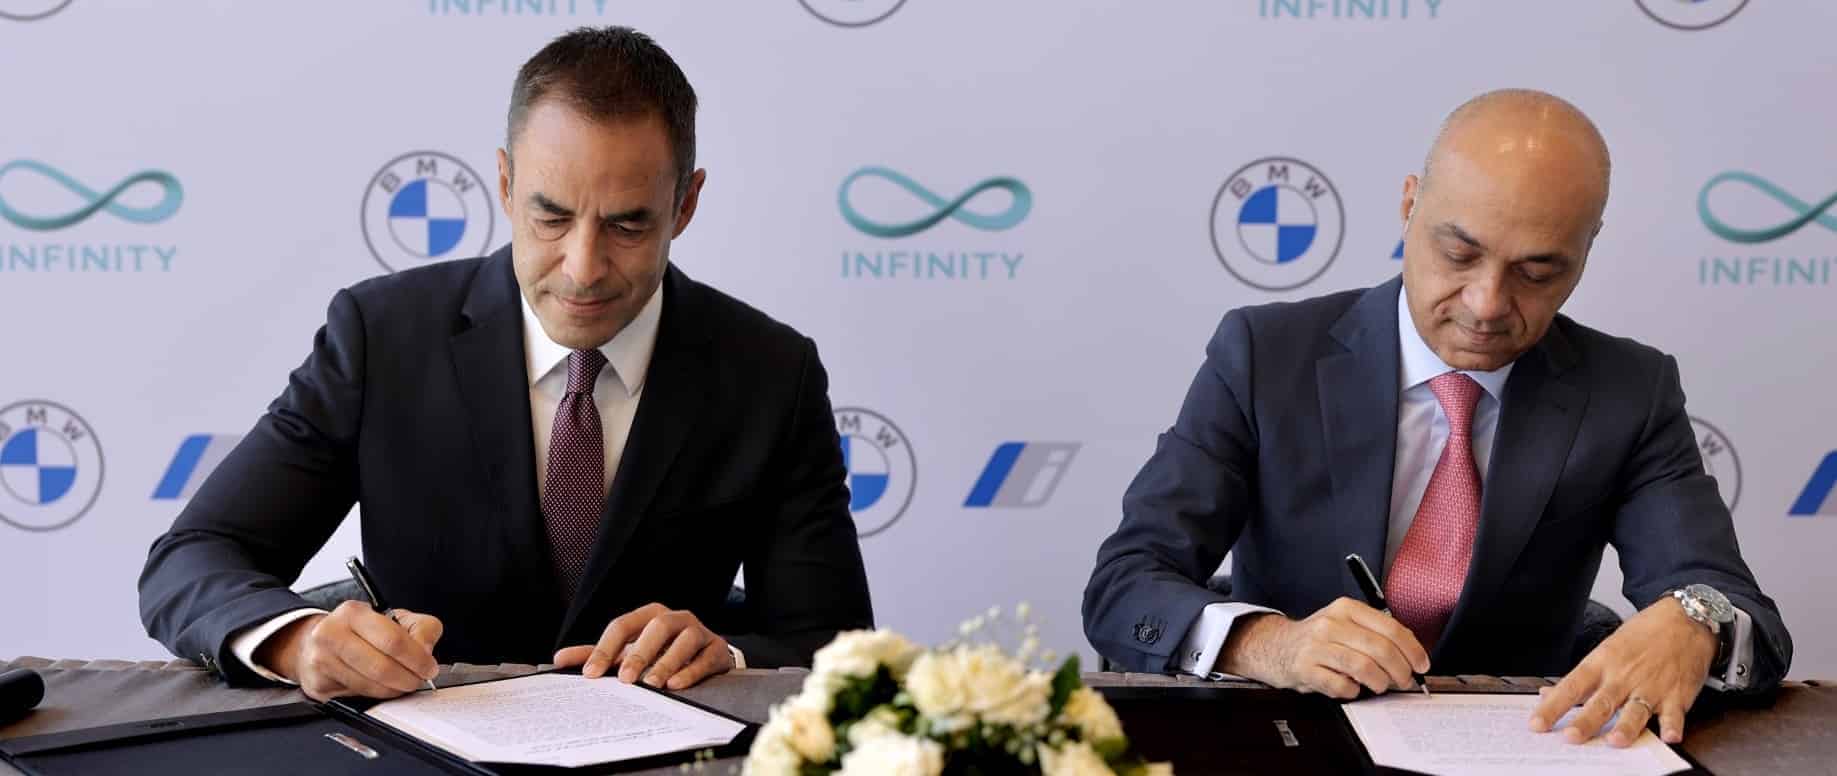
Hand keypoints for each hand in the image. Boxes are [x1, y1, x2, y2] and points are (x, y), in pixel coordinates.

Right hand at [257, 601, 442, 701]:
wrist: (316, 642)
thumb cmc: (359, 630)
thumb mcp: (394, 618)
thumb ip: (421, 628)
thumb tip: (426, 652)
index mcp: (353, 613)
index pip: (393, 640)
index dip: (418, 658)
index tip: (429, 667)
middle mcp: (331, 635)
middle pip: (382, 668)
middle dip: (409, 678)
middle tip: (419, 679)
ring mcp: (321, 662)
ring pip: (371, 686)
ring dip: (395, 689)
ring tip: (403, 683)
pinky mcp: (319, 686)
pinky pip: (358, 697)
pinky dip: (377, 695)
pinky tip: (382, 686)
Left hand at [553, 603, 734, 689]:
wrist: (706, 656)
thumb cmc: (661, 652)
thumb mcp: (629, 650)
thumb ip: (597, 654)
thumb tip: (558, 660)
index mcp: (649, 615)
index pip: (623, 625)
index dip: (605, 648)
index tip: (591, 673)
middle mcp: (674, 618)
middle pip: (655, 628)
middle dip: (639, 653)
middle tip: (626, 679)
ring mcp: (698, 632)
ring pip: (684, 640)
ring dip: (667, 662)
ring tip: (653, 683)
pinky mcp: (717, 649)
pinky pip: (704, 658)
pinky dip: (690, 671)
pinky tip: (676, 685)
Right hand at [1219, 597, 1429, 698]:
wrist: (1276, 647)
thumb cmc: (1319, 639)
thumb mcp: (1346, 624)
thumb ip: (1376, 633)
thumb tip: (1412, 655)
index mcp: (1346, 608)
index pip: (1391, 628)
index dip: (1412, 650)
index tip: (1422, 665)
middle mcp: (1331, 623)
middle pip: (1380, 649)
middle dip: (1401, 671)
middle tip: (1405, 681)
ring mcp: (1316, 646)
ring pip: (1363, 667)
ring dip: (1380, 682)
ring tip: (1380, 686)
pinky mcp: (1305, 668)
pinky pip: (1340, 685)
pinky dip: (1353, 691)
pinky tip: (1352, 688)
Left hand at [1531, 596, 1715, 746]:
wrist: (1684, 620)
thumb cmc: (1643, 634)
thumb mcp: (1606, 649)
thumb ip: (1582, 677)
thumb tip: (1549, 695)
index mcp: (1603, 663)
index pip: (1571, 686)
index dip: (1553, 706)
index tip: (1537, 723)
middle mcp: (1624, 676)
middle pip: (1601, 702)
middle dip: (1585, 721)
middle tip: (1570, 737)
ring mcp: (1651, 686)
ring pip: (1635, 710)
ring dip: (1626, 727)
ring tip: (1615, 741)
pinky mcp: (1677, 694)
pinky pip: (1674, 714)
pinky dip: (1672, 726)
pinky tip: (1670, 737)